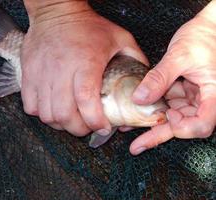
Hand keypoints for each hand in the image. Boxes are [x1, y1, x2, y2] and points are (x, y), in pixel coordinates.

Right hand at [21, 1, 147, 135]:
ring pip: (46, 114)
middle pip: (63, 114)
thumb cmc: (87, 26)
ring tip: (70, 119)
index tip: (103, 127)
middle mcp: (61, 70)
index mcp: (85, 62)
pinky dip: (42, 113)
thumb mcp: (120, 38)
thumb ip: (136, 60)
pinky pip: (30, 105)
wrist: (56, 11)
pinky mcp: (28, 74)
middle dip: (77, 129)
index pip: (86, 100)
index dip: (94, 121)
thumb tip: (143, 84)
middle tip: (86, 127)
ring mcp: (41, 73)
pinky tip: (52, 108)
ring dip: (60, 123)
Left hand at [129, 4, 215, 154]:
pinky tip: (135, 110)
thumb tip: (140, 98)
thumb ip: (160, 78)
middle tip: (137, 145)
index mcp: (214, 94)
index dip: (184, 127)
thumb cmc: (202, 37)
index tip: (168, 116)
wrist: (207, 28)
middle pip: (183, 125)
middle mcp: (204, 101)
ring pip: (172, 117)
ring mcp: (193, 98)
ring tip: (129, 127)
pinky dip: (152, 108)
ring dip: (151, 122)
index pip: (202, 124)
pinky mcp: (184, 93)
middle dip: (158, 134)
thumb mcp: (179, 56)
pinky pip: (167, 104)